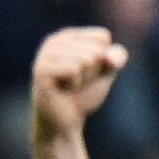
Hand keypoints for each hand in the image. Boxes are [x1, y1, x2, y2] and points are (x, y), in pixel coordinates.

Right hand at [31, 27, 128, 142]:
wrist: (66, 122)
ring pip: (86, 58)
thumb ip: (116, 58)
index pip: (103, 37)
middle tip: (78, 82)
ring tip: (70, 86)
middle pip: (96, 48)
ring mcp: (45, 54)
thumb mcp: (106, 72)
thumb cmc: (84, 95)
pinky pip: (74, 68)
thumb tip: (109, 58)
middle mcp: (54, 40)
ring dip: (84, 78)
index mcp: (69, 36)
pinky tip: (62, 89)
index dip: (104, 59)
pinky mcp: (41, 69)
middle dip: (94, 71)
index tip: (88, 72)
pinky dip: (75, 83)